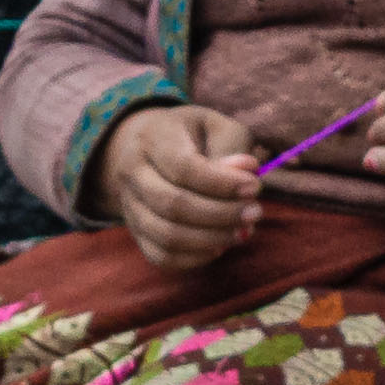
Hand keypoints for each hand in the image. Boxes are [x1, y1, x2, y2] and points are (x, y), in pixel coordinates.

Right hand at [95, 99, 268, 267]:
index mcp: (152, 138)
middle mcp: (131, 173)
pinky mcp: (136, 233)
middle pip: (172, 205)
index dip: (221, 183)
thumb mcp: (217, 126)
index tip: (254, 187)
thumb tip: (245, 176)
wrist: (149, 149)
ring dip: (212, 239)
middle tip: (255, 212)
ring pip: (167, 236)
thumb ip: (232, 148)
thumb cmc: (193, 135)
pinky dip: (196, 258)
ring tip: (243, 230)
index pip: (183, 168)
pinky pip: (162, 256)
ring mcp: (129, 206)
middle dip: (221, 214)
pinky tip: (220, 245)